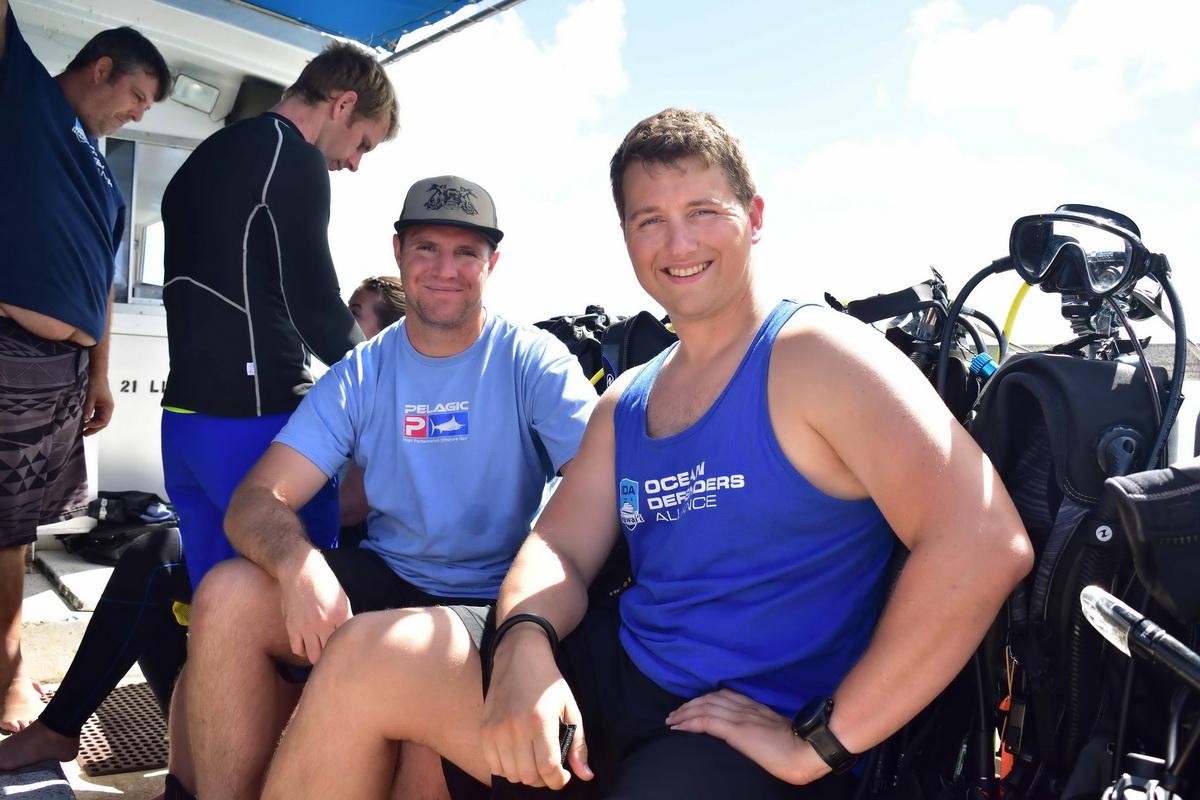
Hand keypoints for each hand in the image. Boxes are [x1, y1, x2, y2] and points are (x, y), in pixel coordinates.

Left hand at [81, 376, 113, 435]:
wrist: (96, 375)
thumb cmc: (96, 385)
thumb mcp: (90, 397)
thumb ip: (88, 409)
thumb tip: (85, 420)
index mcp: (108, 407)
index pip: (104, 421)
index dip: (95, 425)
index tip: (85, 425)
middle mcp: (107, 409)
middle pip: (102, 423)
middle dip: (94, 428)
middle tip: (84, 434)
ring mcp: (102, 407)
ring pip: (98, 420)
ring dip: (91, 425)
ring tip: (83, 430)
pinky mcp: (98, 405)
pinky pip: (95, 415)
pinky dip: (90, 419)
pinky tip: (84, 422)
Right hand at [278, 550, 351, 663]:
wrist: (300, 570)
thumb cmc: (323, 582)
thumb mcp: (341, 598)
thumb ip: (345, 618)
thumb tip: (348, 634)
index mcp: (340, 615)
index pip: (347, 641)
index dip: (347, 647)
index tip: (346, 648)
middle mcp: (324, 624)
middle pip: (331, 653)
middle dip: (333, 655)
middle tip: (333, 654)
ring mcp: (307, 627)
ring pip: (314, 657)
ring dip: (318, 656)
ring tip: (320, 651)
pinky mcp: (292, 627)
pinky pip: (297, 649)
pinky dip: (303, 650)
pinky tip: (307, 644)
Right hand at [481, 626, 591, 789]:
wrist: (519, 656)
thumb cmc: (548, 683)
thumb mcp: (570, 709)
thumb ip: (578, 744)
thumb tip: (586, 776)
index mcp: (541, 721)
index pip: (548, 768)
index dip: (558, 780)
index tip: (563, 776)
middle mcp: (516, 727)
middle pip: (529, 776)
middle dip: (543, 779)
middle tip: (549, 767)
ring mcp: (496, 729)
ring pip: (511, 774)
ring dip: (525, 774)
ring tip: (534, 761)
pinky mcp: (484, 729)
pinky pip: (493, 765)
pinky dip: (506, 768)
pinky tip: (517, 756)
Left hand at [666, 689, 829, 784]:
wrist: (804, 750)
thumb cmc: (796, 747)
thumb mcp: (775, 732)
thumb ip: (760, 729)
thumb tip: (751, 737)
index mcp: (754, 707)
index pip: (723, 696)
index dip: (704, 699)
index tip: (691, 706)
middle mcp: (744, 707)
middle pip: (710, 699)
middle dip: (689, 705)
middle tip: (675, 713)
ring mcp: (739, 717)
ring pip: (704, 707)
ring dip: (684, 713)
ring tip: (671, 720)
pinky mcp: (736, 729)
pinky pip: (706, 721)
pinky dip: (688, 722)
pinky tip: (678, 727)